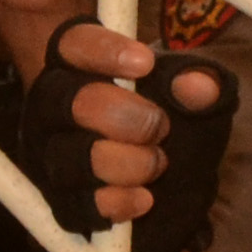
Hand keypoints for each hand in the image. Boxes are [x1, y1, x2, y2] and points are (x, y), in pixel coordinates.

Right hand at [26, 20, 231, 251]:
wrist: (167, 171)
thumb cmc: (167, 112)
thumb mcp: (187, 89)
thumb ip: (197, 80)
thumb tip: (200, 87)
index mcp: (78, 65)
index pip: (74, 45)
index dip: (103, 52)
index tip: (145, 63)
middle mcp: (55, 107)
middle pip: (67, 103)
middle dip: (118, 115)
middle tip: (159, 126)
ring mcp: (51, 154)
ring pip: (66, 159)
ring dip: (119, 164)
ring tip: (158, 164)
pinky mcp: (59, 198)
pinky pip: (72, 207)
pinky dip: (110, 204)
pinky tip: (143, 198)